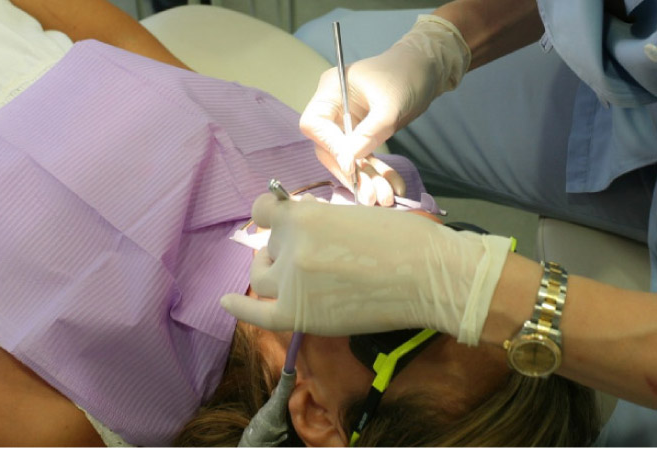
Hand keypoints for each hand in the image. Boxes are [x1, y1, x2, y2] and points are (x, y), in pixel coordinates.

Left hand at [220, 193, 510, 344]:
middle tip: (312, 257)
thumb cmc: (405, 239)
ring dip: (273, 274)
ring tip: (295, 277)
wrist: (430, 276)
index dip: (272, 217)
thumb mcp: (354, 212)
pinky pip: (257, 313)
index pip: (264, 211)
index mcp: (303, 215)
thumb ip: (319, 222)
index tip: (280, 222)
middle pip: (268, 247)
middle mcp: (290, 245)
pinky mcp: (298, 314)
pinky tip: (226, 302)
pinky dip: (239, 308)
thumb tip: (301, 233)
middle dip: (282, 249)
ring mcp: (291, 282)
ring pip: (262, 277)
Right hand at [299, 15, 469, 202]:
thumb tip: (348, 162)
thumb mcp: (390, 104)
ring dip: (366, 178)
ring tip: (384, 198)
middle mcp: (333, 108)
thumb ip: (369, 132)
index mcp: (331, 91)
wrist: (429, 68)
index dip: (330, 146)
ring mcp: (346, 122)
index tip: (351, 165)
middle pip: (329, 147)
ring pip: (348, 157)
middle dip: (351, 172)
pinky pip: (364, 157)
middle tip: (370, 195)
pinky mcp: (361, 133)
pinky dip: (377, 172)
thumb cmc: (407, 74)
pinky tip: (392, 186)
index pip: (315, 124)